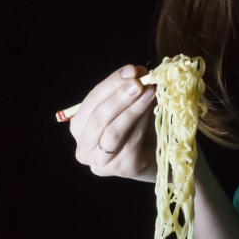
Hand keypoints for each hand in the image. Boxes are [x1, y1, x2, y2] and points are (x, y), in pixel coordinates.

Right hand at [70, 64, 156, 181]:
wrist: (158, 160)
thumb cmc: (140, 131)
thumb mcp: (129, 107)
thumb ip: (128, 90)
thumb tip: (137, 71)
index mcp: (80, 128)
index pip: (91, 101)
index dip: (110, 83)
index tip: (131, 70)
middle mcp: (84, 148)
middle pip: (98, 117)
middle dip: (119, 97)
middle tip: (138, 82)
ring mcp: (101, 162)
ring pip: (112, 131)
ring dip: (131, 109)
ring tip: (149, 92)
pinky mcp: (121, 168)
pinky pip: (130, 142)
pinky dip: (141, 123)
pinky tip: (152, 109)